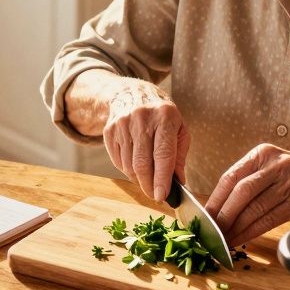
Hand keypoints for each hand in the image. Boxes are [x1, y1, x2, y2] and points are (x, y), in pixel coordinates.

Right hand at [103, 81, 189, 202]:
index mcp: (164, 117)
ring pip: (128, 165)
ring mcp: (123, 124)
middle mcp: (142, 118)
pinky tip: (135, 166)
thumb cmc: (162, 115)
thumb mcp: (179, 129)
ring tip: (147, 179)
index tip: (162, 197)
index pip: (163, 154)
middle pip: (142, 163)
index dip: (162, 178)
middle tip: (155, 196)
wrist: (133, 93)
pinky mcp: (110, 130)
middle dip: (149, 185)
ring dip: (138, 179)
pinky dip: (127, 170)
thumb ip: (179, 157)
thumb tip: (178, 183)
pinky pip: (117, 161)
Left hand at [203, 144, 289, 245]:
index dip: (215, 198)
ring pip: (255, 209)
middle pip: (241, 192)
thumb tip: (217, 205)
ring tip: (224, 239)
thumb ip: (249, 178)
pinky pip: (269, 220)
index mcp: (263, 154)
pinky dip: (251, 233)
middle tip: (211, 230)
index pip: (231, 176)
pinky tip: (241, 239)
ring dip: (236, 228)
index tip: (204, 215)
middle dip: (223, 215)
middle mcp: (276, 165)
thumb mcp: (273, 165)